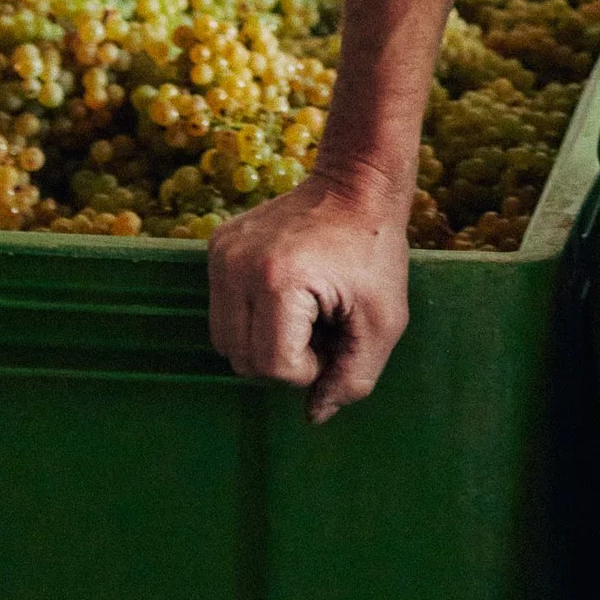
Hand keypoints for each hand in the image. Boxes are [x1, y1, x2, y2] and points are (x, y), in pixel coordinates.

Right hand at [207, 174, 410, 424]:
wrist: (356, 183)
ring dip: (264, 341)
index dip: (308, 368)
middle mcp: (237, 264)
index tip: (334, 334)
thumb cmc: (375, 252)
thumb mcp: (383, 321)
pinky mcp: (216, 245)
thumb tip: (314, 416)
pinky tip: (285, 293)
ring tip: (303, 311)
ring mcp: (222, 252)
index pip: (272, 366)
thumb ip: (353, 379)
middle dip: (284, 358)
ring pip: (225, 340)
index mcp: (278, 280)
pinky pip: (221, 309)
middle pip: (242, 360)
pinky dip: (251, 316)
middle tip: (321, 324)